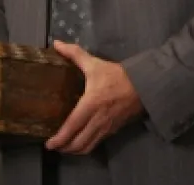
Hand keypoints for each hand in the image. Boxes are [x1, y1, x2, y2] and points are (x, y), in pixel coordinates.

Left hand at [45, 40, 143, 154]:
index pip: (72, 125)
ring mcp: (106, 128)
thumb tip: (56, 44)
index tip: (48, 144)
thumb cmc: (116, 76)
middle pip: (79, 142)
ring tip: (63, 147)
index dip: (60, 138)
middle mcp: (98, 120)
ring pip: (88, 146)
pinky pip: (96, 143)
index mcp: (91, 104)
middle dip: (64, 148)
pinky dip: (85, 147)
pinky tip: (78, 142)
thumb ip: (74, 54)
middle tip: (53, 146)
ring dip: (74, 150)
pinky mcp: (113, 131)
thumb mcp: (94, 64)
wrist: (144, 86)